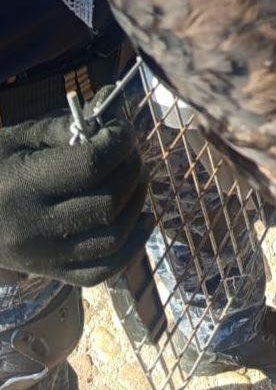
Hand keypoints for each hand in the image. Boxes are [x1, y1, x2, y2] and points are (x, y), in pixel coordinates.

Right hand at [0, 92, 149, 286]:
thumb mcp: (18, 139)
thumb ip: (65, 129)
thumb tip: (113, 115)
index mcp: (21, 186)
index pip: (91, 165)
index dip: (119, 142)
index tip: (123, 129)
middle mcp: (32, 228)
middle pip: (107, 202)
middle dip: (132, 171)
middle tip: (131, 153)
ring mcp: (43, 258)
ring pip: (113, 237)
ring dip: (137, 203)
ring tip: (136, 179)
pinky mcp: (52, 274)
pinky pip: (105, 269)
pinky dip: (133, 244)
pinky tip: (143, 217)